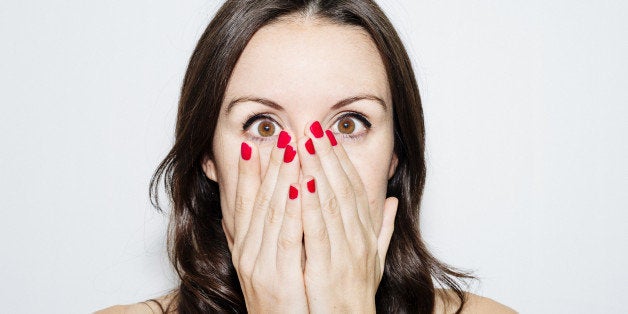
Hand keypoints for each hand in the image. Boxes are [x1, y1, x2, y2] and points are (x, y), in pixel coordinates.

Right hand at [231, 132, 307, 312]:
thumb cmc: (281, 304)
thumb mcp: (269, 268)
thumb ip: (274, 239)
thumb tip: (281, 211)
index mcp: (246, 248)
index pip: (245, 203)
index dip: (250, 173)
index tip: (258, 144)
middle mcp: (247, 252)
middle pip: (259, 200)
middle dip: (271, 165)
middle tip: (282, 135)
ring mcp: (259, 264)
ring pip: (271, 212)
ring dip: (282, 177)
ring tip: (292, 148)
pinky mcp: (277, 277)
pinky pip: (286, 237)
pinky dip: (292, 209)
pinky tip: (300, 186)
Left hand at [296, 121, 398, 312]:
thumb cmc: (359, 295)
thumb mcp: (376, 259)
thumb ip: (383, 229)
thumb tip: (392, 201)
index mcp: (365, 233)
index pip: (353, 189)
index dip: (341, 160)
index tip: (328, 136)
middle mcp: (357, 238)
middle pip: (342, 188)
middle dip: (327, 155)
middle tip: (313, 127)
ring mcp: (344, 252)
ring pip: (330, 203)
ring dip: (316, 170)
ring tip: (304, 143)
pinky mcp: (326, 268)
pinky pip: (316, 232)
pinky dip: (309, 206)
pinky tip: (299, 183)